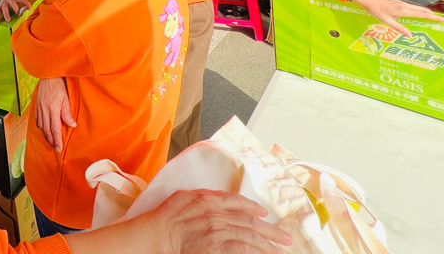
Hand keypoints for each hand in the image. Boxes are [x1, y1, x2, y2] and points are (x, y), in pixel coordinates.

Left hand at [0, 0, 31, 21]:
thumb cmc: (7, 0)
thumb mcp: (3, 5)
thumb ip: (3, 12)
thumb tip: (3, 22)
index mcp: (1, 5)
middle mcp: (5, 2)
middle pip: (4, 7)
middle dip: (6, 13)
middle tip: (8, 20)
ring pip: (12, 3)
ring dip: (15, 9)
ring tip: (18, 14)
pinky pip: (22, 0)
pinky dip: (26, 3)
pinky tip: (29, 7)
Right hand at [34, 77, 74, 152]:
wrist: (48, 76)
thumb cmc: (59, 86)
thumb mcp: (66, 99)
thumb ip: (67, 113)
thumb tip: (72, 126)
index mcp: (52, 108)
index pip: (54, 128)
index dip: (57, 139)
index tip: (60, 148)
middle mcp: (44, 110)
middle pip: (46, 130)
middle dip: (51, 141)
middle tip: (56, 149)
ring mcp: (39, 108)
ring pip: (41, 127)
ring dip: (46, 136)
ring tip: (51, 142)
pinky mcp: (37, 106)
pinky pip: (38, 121)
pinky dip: (41, 128)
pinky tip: (45, 131)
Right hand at [118, 189, 291, 253]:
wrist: (157, 234)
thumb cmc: (166, 217)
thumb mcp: (185, 196)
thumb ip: (204, 196)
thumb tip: (219, 197)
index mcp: (210, 200)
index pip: (238, 202)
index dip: (253, 208)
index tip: (265, 213)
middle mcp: (218, 215)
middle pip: (250, 222)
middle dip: (270, 230)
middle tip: (286, 238)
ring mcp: (219, 233)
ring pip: (250, 237)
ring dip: (268, 244)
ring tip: (280, 250)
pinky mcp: (217, 248)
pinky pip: (242, 250)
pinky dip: (254, 252)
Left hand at [349, 0, 443, 37]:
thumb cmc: (375, 10)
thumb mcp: (386, 21)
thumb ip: (399, 28)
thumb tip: (411, 36)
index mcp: (404, 10)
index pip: (423, 14)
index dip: (435, 17)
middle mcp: (405, 5)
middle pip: (423, 10)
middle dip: (434, 15)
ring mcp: (402, 3)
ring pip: (418, 8)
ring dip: (428, 13)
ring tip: (435, 19)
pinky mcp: (399, 3)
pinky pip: (413, 8)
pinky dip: (420, 11)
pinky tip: (420, 15)